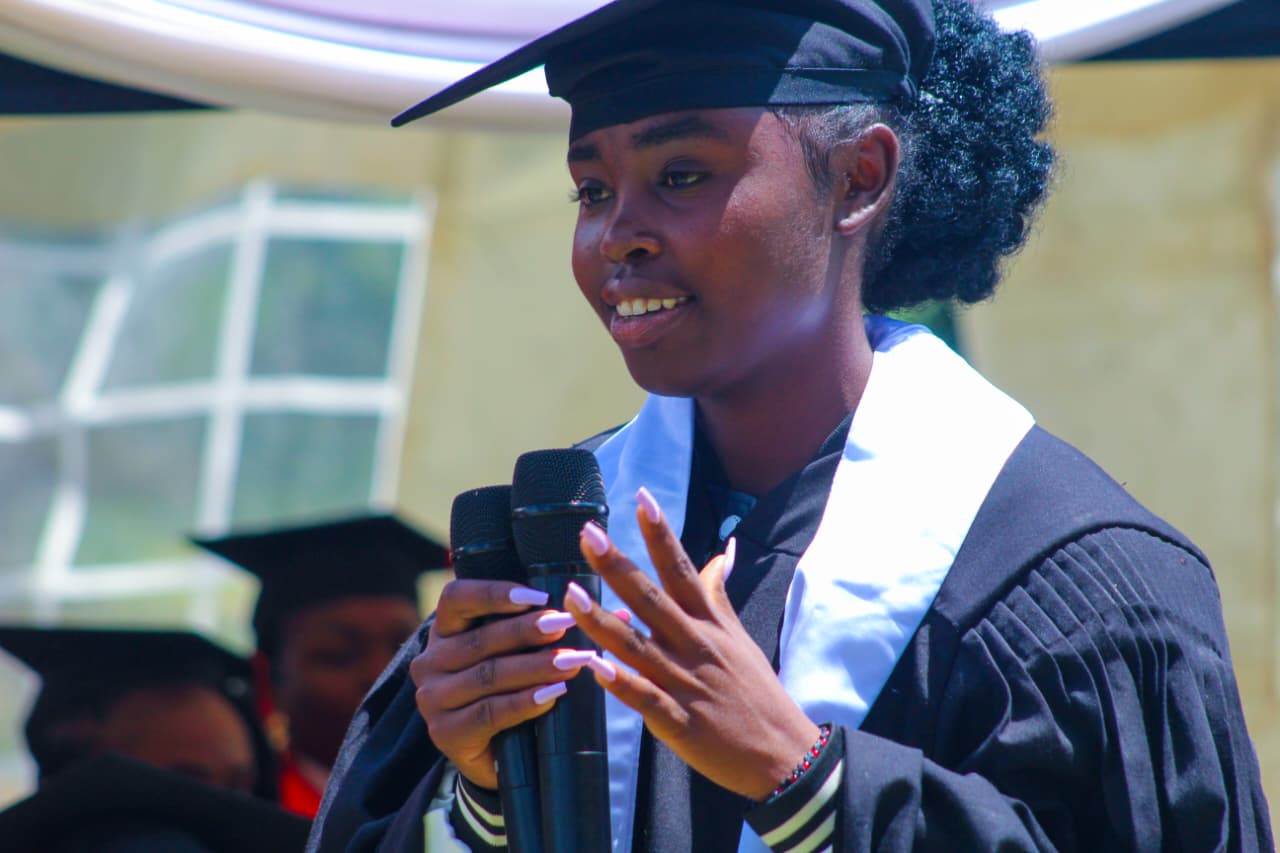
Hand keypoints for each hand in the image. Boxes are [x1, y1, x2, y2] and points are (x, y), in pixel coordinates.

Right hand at [409, 579, 588, 789]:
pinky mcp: (445, 733)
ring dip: (535, 667)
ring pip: (489, 676)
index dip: (495, 594)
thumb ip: (559, 629)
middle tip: (568, 624)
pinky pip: (489, 713)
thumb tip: (618, 612)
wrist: (493, 754)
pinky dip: (525, 703)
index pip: (457, 598)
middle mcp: (430, 661)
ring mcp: (433, 699)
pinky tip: (553, 695)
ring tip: (574, 661)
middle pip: (481, 639)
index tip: (539, 595)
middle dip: (529, 631)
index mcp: (445, 630)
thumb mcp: (524, 653)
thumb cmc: (511, 688)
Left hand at [565, 488, 819, 800]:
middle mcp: (695, 645)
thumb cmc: (758, 692)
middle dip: (618, 566)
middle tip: (587, 534)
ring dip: (602, 620)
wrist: (784, 752)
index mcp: (709, 623)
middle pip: (651, 598)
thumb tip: (721, 553)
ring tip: (570, 594)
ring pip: (636, 646)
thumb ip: (718, 596)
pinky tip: (593, 667)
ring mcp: (685, 683)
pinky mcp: (678, 721)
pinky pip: (643, 698)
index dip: (660, 534)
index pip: (682, 569)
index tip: (642, 498)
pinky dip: (619, 682)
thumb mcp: (739, 637)